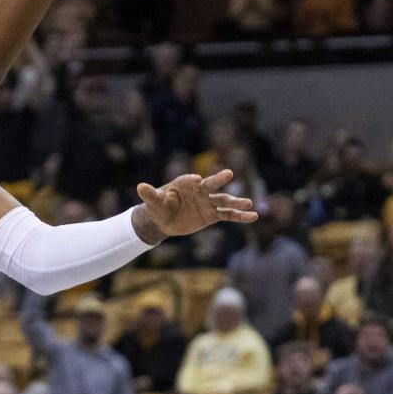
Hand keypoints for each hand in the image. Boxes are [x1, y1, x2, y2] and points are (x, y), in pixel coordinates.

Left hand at [133, 171, 257, 240]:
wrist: (163, 220)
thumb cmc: (158, 206)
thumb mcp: (153, 202)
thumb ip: (150, 195)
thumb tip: (140, 187)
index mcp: (186, 183)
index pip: (192, 180)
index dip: (194, 181)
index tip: (197, 180)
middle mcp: (200, 191)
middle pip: (212, 186)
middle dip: (219, 180)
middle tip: (229, 174)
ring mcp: (207, 203)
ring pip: (224, 202)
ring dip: (236, 203)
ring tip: (249, 203)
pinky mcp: (211, 216)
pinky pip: (227, 216)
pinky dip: (239, 217)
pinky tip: (253, 217)